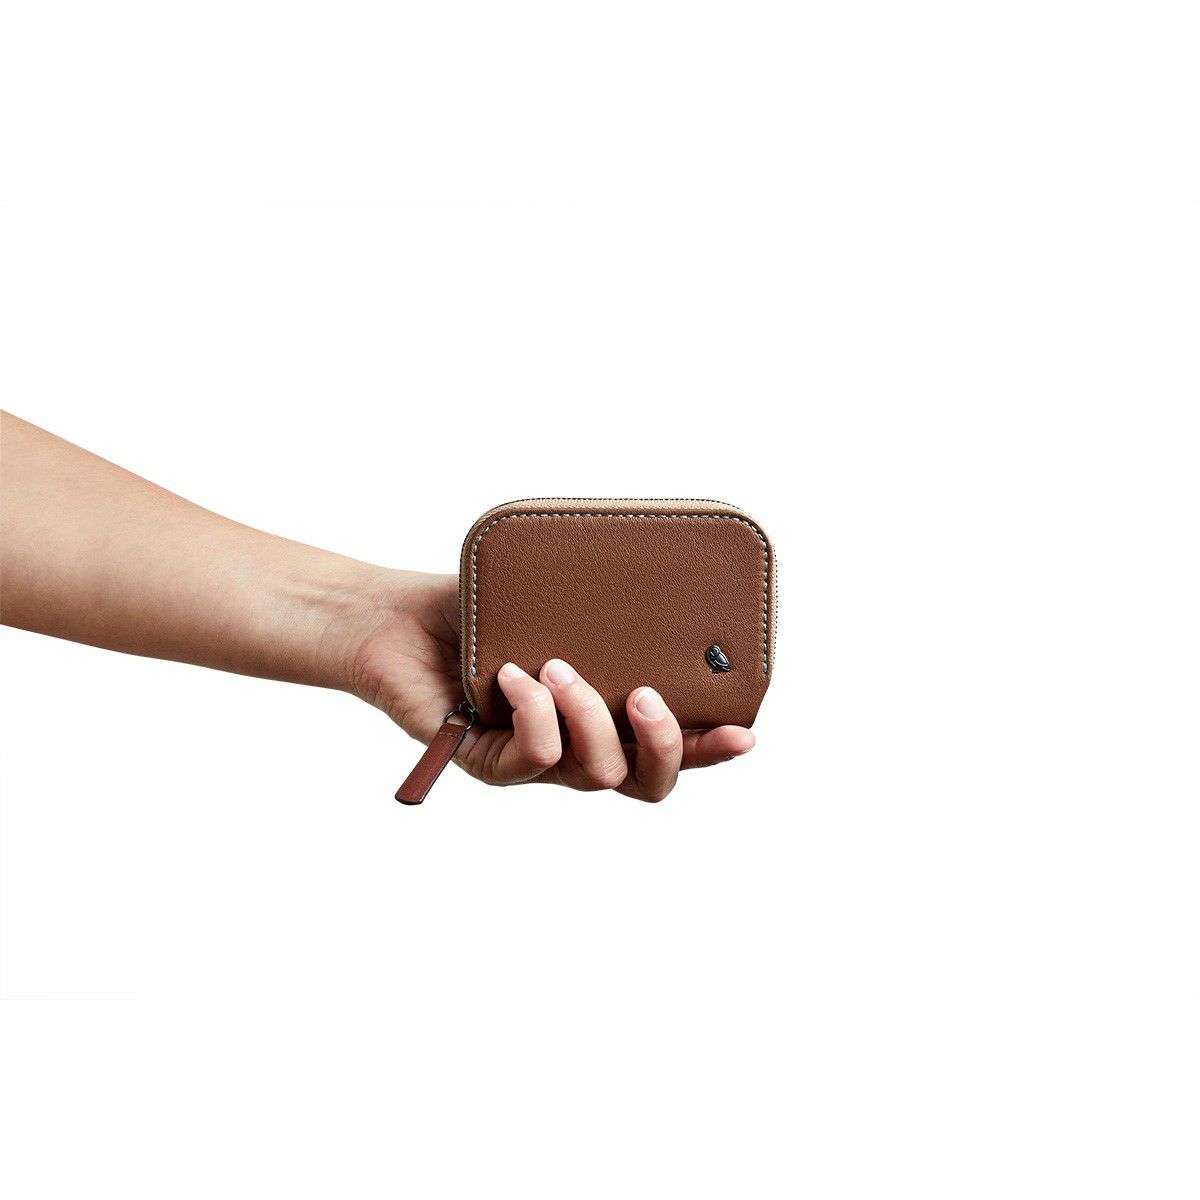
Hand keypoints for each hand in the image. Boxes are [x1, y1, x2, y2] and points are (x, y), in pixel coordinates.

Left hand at [347, 571, 754, 801]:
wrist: (397, 616)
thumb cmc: (481, 606)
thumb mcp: (556, 600)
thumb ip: (608, 608)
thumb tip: (667, 582)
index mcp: (604, 717)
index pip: (669, 748)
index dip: (710, 750)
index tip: (745, 733)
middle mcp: (574, 748)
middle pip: (644, 784)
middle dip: (661, 746)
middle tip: (646, 694)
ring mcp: (531, 762)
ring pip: (593, 775)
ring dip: (588, 720)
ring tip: (560, 666)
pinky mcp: (484, 762)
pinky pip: (529, 759)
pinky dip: (532, 714)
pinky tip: (515, 672)